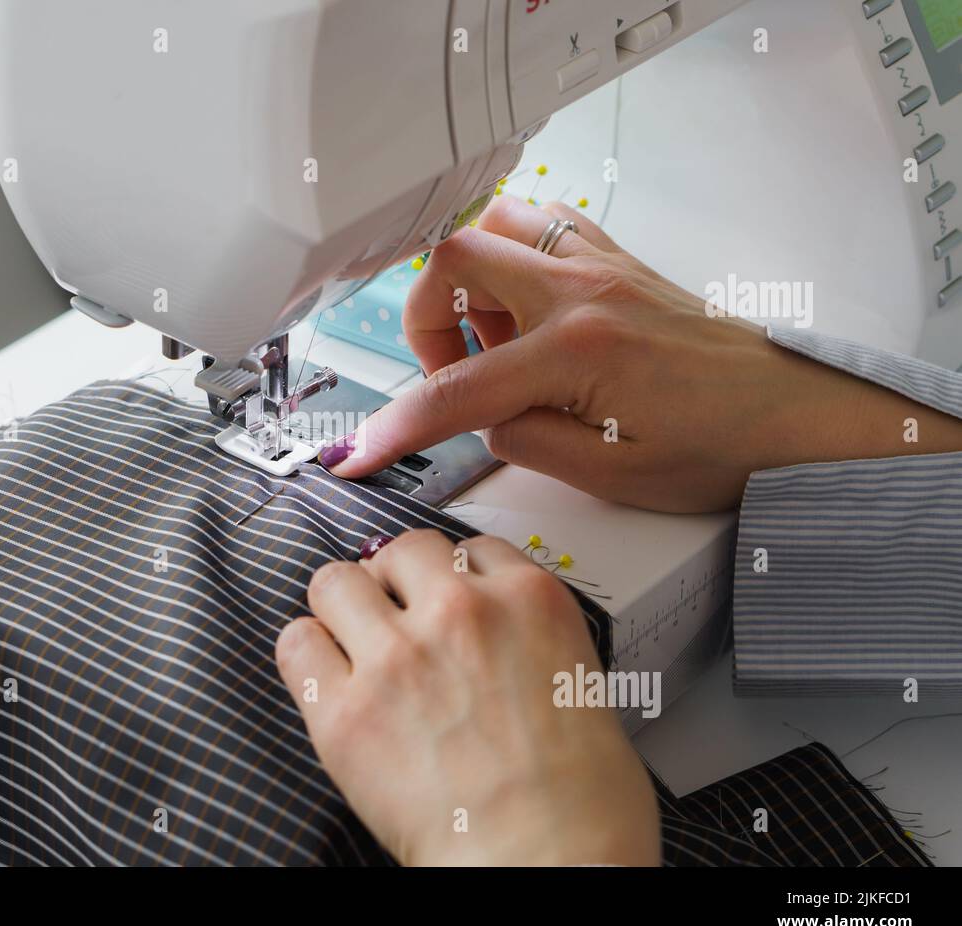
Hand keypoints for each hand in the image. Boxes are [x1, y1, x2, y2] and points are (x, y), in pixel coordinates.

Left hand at [274, 530, 659, 866]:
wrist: (545, 865)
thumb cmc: (582, 805)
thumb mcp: (583, 686)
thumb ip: (530, 643)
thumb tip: (498, 648)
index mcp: (528, 602)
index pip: (470, 548)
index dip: (451, 574)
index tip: (442, 595)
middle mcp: (460, 612)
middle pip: (400, 550)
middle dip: (395, 581)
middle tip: (396, 618)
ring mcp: (396, 656)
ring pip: (336, 581)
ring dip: (343, 606)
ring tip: (353, 641)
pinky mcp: (343, 710)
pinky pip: (296, 644)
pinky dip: (306, 653)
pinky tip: (324, 676)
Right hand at [321, 198, 961, 511]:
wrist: (794, 415)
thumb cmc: (722, 448)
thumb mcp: (608, 475)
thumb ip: (523, 441)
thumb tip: (483, 418)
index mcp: (575, 354)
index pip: (454, 392)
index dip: (393, 429)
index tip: (359, 453)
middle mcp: (580, 293)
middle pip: (452, 260)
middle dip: (425, 320)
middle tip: (451, 372)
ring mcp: (600, 266)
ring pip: (493, 222)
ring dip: (469, 279)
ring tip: (493, 338)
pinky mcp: (616, 261)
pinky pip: (541, 222)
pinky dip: (512, 253)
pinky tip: (527, 305)